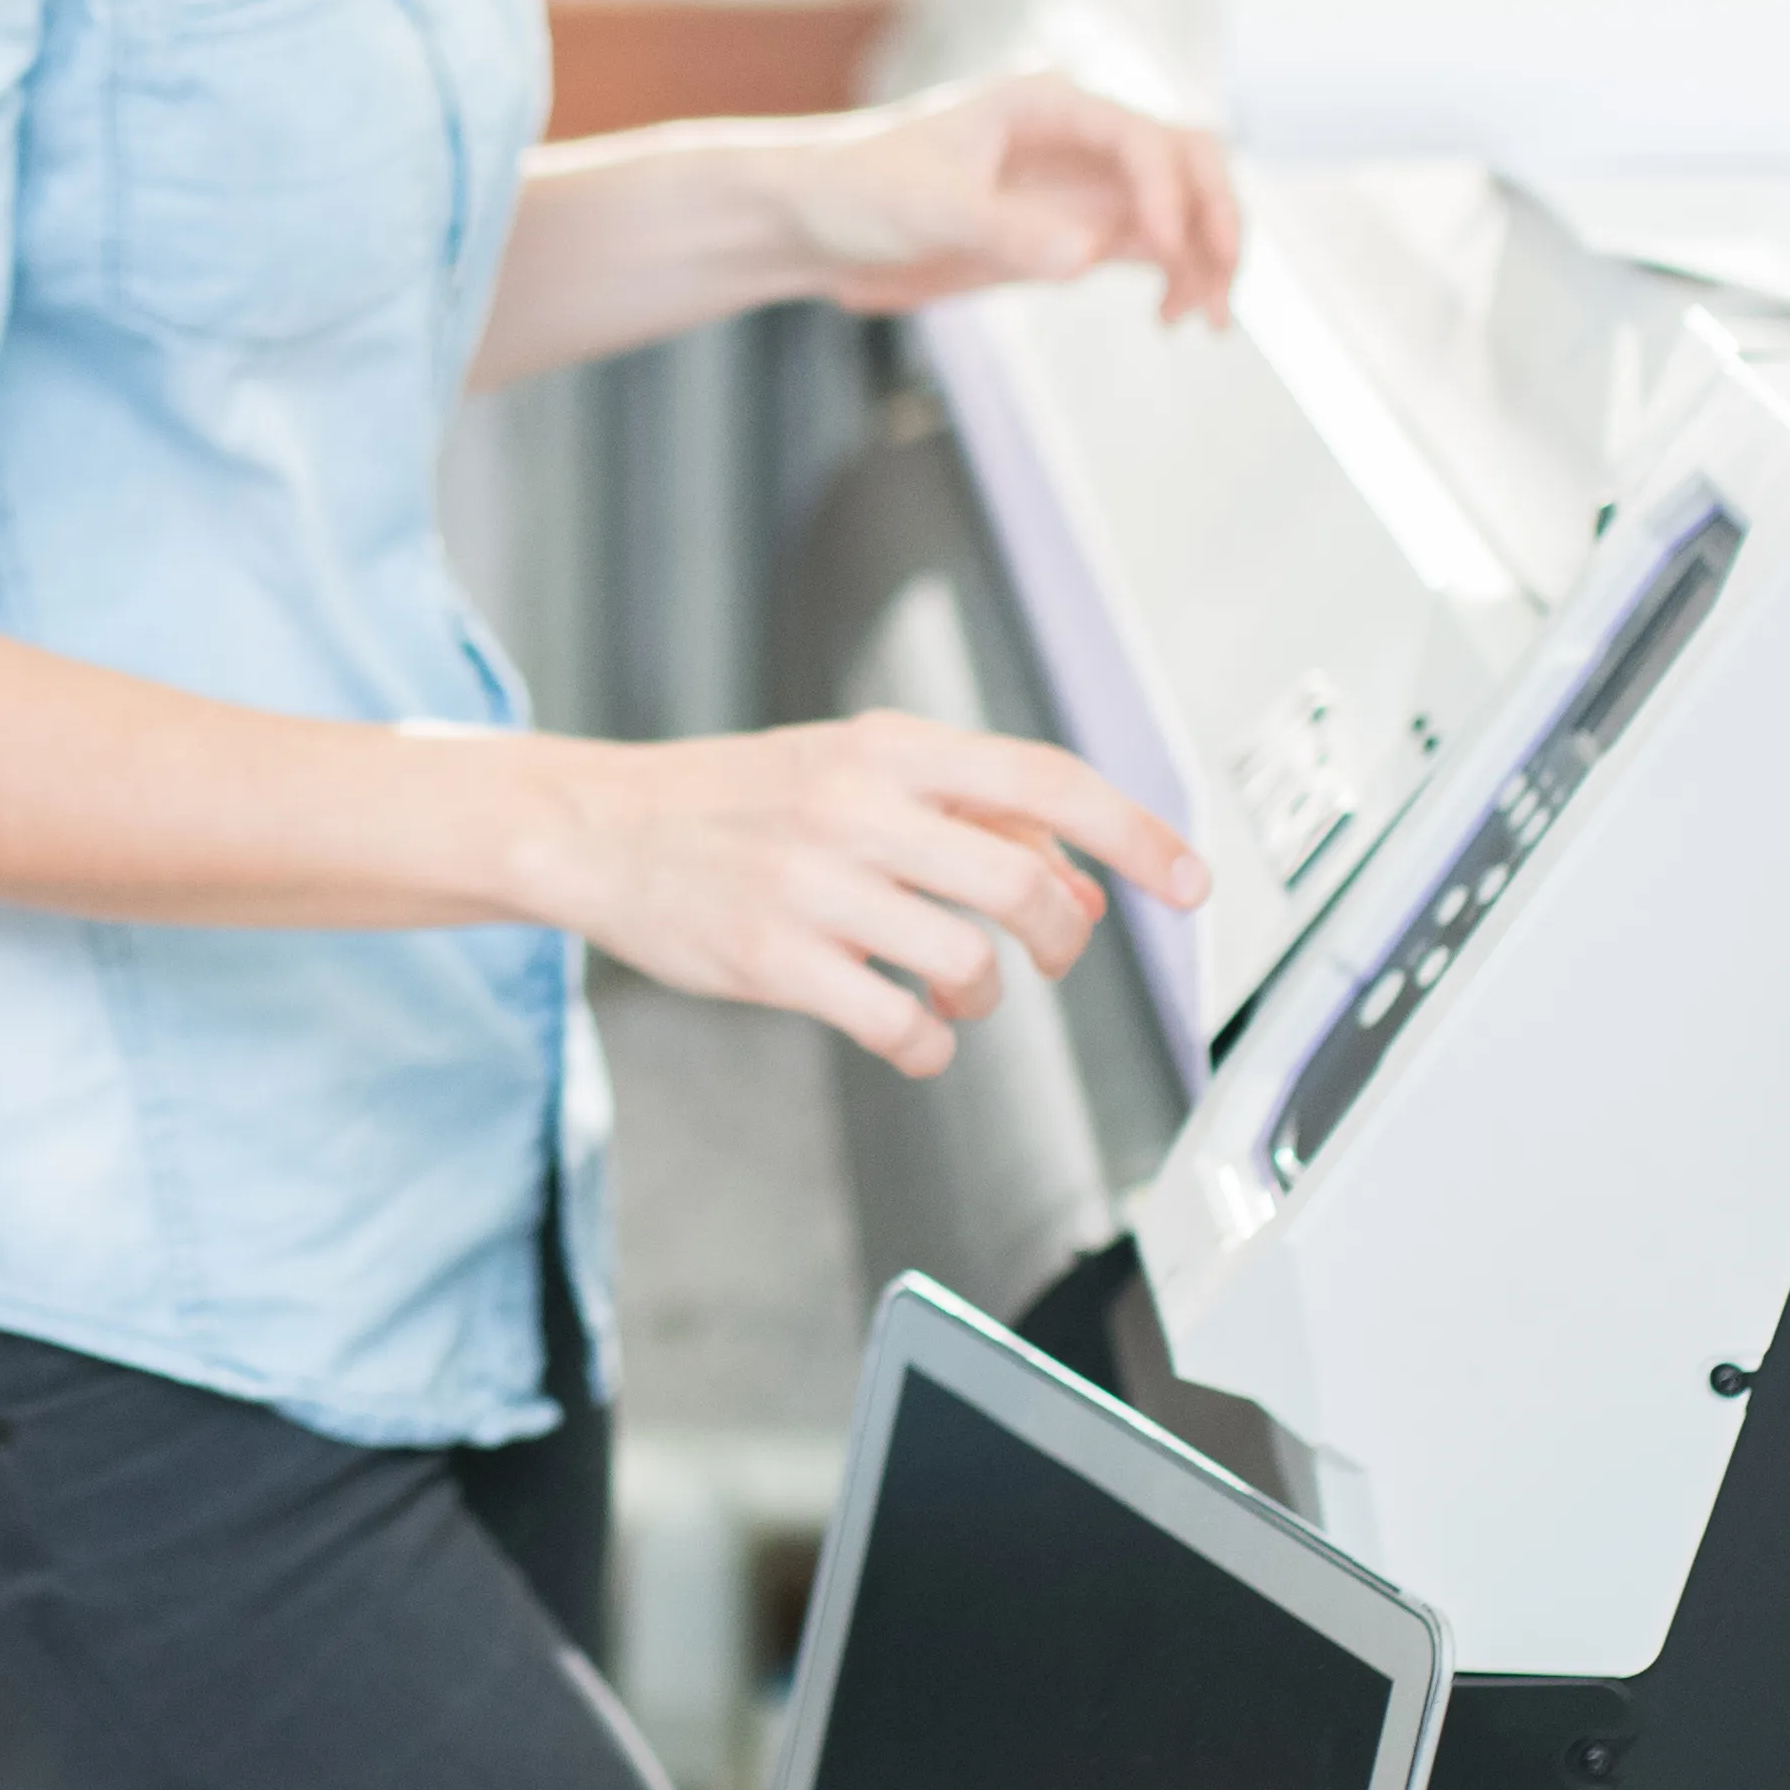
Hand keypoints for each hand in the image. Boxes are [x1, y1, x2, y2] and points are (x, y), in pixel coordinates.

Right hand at [528, 715, 1210, 1075]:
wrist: (599, 829)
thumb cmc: (739, 802)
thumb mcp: (853, 770)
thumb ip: (966, 812)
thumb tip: (1081, 880)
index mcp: (890, 746)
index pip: (1047, 779)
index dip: (1135, 833)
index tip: (1190, 881)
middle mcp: (857, 806)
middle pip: (1021, 882)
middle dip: (1062, 934)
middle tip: (1053, 952)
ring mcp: (812, 885)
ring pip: (965, 961)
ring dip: (983, 993)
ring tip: (952, 987)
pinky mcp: (774, 961)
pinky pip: (898, 1024)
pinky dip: (928, 1043)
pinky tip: (911, 1030)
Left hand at [771, 72, 1244, 328]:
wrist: (812, 225)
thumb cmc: (857, 188)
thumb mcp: (929, 206)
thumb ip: (1008, 229)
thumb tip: (1086, 255)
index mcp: (1049, 104)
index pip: (1143, 138)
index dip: (1170, 190)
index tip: (1163, 248)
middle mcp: (1078, 140)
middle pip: (1187, 162)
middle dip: (1216, 216)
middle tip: (1223, 280)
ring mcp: (1079, 189)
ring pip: (1180, 211)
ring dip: (1207, 258)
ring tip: (1208, 319)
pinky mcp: (1069, 237)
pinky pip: (1151, 251)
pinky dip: (1177, 280)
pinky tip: (1175, 318)